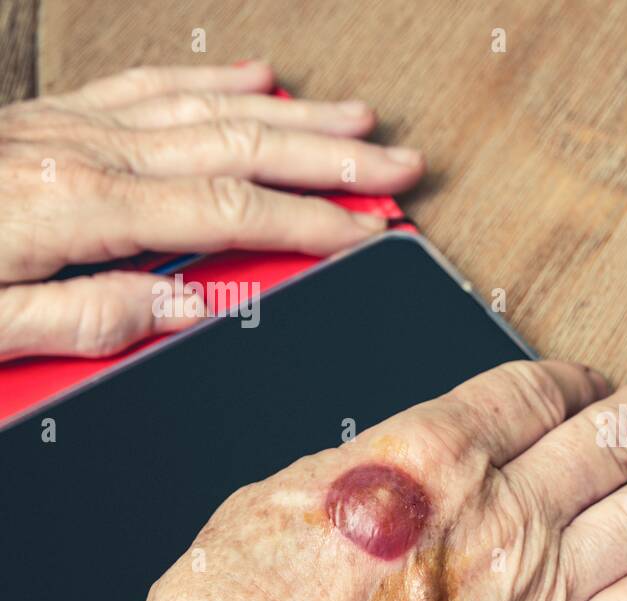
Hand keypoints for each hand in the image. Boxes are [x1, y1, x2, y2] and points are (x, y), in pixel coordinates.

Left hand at [0, 62, 423, 360]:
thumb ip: (93, 320)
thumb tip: (189, 309)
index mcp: (74, 209)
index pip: (225, 212)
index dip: (309, 223)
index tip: (368, 235)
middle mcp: (81, 152)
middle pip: (236, 145)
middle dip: (330, 158)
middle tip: (396, 164)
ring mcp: (67, 126)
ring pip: (206, 107)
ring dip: (291, 114)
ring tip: (356, 119)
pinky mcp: (50, 118)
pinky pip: (146, 85)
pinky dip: (209, 78)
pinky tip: (252, 75)